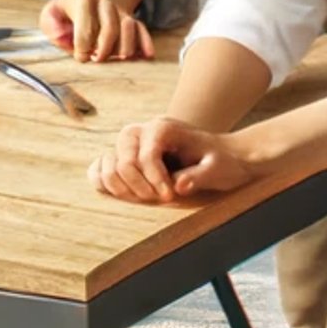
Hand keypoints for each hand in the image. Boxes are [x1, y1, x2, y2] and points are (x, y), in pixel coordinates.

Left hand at [41, 0, 153, 62]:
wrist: (93, 0)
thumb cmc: (69, 15)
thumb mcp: (52, 14)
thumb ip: (50, 23)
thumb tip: (59, 35)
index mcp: (84, 0)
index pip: (85, 25)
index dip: (83, 45)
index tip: (80, 57)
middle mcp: (105, 3)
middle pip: (110, 27)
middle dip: (104, 48)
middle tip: (98, 60)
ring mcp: (120, 11)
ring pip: (129, 27)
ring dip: (126, 46)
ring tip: (120, 58)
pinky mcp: (132, 21)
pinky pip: (142, 30)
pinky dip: (145, 43)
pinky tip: (147, 56)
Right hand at [88, 116, 257, 204]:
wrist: (224, 155)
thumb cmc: (222, 161)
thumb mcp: (218, 168)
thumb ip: (199, 175)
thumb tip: (179, 186)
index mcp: (163, 128)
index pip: (145, 155)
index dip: (155, 179)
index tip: (170, 196)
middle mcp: (143, 131)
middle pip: (122, 159)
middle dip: (139, 185)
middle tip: (161, 199)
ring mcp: (133, 144)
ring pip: (109, 163)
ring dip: (123, 187)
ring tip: (146, 198)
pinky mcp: (129, 157)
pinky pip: (103, 167)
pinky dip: (106, 182)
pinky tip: (125, 194)